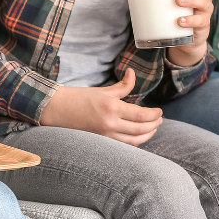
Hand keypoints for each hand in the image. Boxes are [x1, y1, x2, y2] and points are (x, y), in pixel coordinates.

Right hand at [38, 69, 161, 144]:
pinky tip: (138, 136)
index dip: (154, 114)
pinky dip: (135, 142)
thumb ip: (122, 85)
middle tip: (160, 120)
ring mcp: (106, 135)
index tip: (159, 112)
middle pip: (141, 129)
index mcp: (111, 107)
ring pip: (135, 140)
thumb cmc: (78, 97)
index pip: (141, 114)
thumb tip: (132, 73)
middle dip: (154, 125)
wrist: (58, 109)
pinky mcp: (102, 142)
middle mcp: (110, 123)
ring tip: (153, 128)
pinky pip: (124, 145)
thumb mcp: (102, 90)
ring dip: (148, 135)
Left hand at [166, 0, 213, 66]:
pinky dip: (191, 21)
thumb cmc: (175, 12)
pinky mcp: (202, 26)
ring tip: (178, 0)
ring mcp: (204, 12)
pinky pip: (200, 22)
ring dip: (191, 0)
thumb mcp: (166, 0)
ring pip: (203, 3)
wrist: (184, 39)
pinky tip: (180, 21)